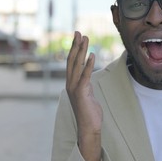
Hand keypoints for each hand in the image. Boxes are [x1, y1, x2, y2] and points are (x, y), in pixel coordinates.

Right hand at [66, 31, 102, 160]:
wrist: (88, 128)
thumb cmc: (90, 113)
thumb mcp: (88, 95)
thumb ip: (86, 85)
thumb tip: (88, 79)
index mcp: (71, 83)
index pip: (71, 63)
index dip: (74, 49)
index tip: (78, 37)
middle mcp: (70, 84)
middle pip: (71, 60)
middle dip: (75, 45)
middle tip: (79, 32)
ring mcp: (74, 88)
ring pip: (76, 65)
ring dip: (81, 51)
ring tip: (85, 38)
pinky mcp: (81, 93)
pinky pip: (85, 76)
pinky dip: (87, 65)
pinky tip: (91, 55)